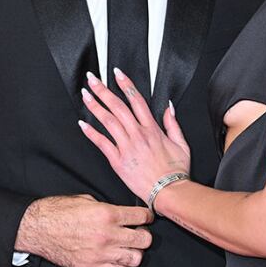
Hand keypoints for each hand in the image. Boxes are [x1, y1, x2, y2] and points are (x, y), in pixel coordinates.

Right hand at [14, 194, 152, 266]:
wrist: (38, 228)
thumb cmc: (59, 211)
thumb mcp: (86, 200)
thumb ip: (107, 208)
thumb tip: (121, 213)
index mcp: (107, 214)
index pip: (142, 217)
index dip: (146, 216)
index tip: (145, 217)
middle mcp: (108, 235)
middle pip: (144, 240)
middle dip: (145, 235)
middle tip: (138, 232)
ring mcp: (101, 253)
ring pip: (135, 258)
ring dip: (135, 252)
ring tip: (129, 247)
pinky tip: (118, 259)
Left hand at [79, 69, 189, 204]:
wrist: (169, 192)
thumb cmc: (176, 172)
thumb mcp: (182, 144)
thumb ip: (173, 124)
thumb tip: (169, 107)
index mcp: (153, 129)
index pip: (136, 100)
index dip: (126, 85)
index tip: (117, 74)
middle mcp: (138, 135)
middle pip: (118, 106)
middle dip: (103, 90)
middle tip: (93, 79)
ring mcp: (127, 147)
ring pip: (108, 121)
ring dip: (95, 106)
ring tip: (85, 95)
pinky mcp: (118, 162)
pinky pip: (102, 144)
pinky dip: (91, 133)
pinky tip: (83, 124)